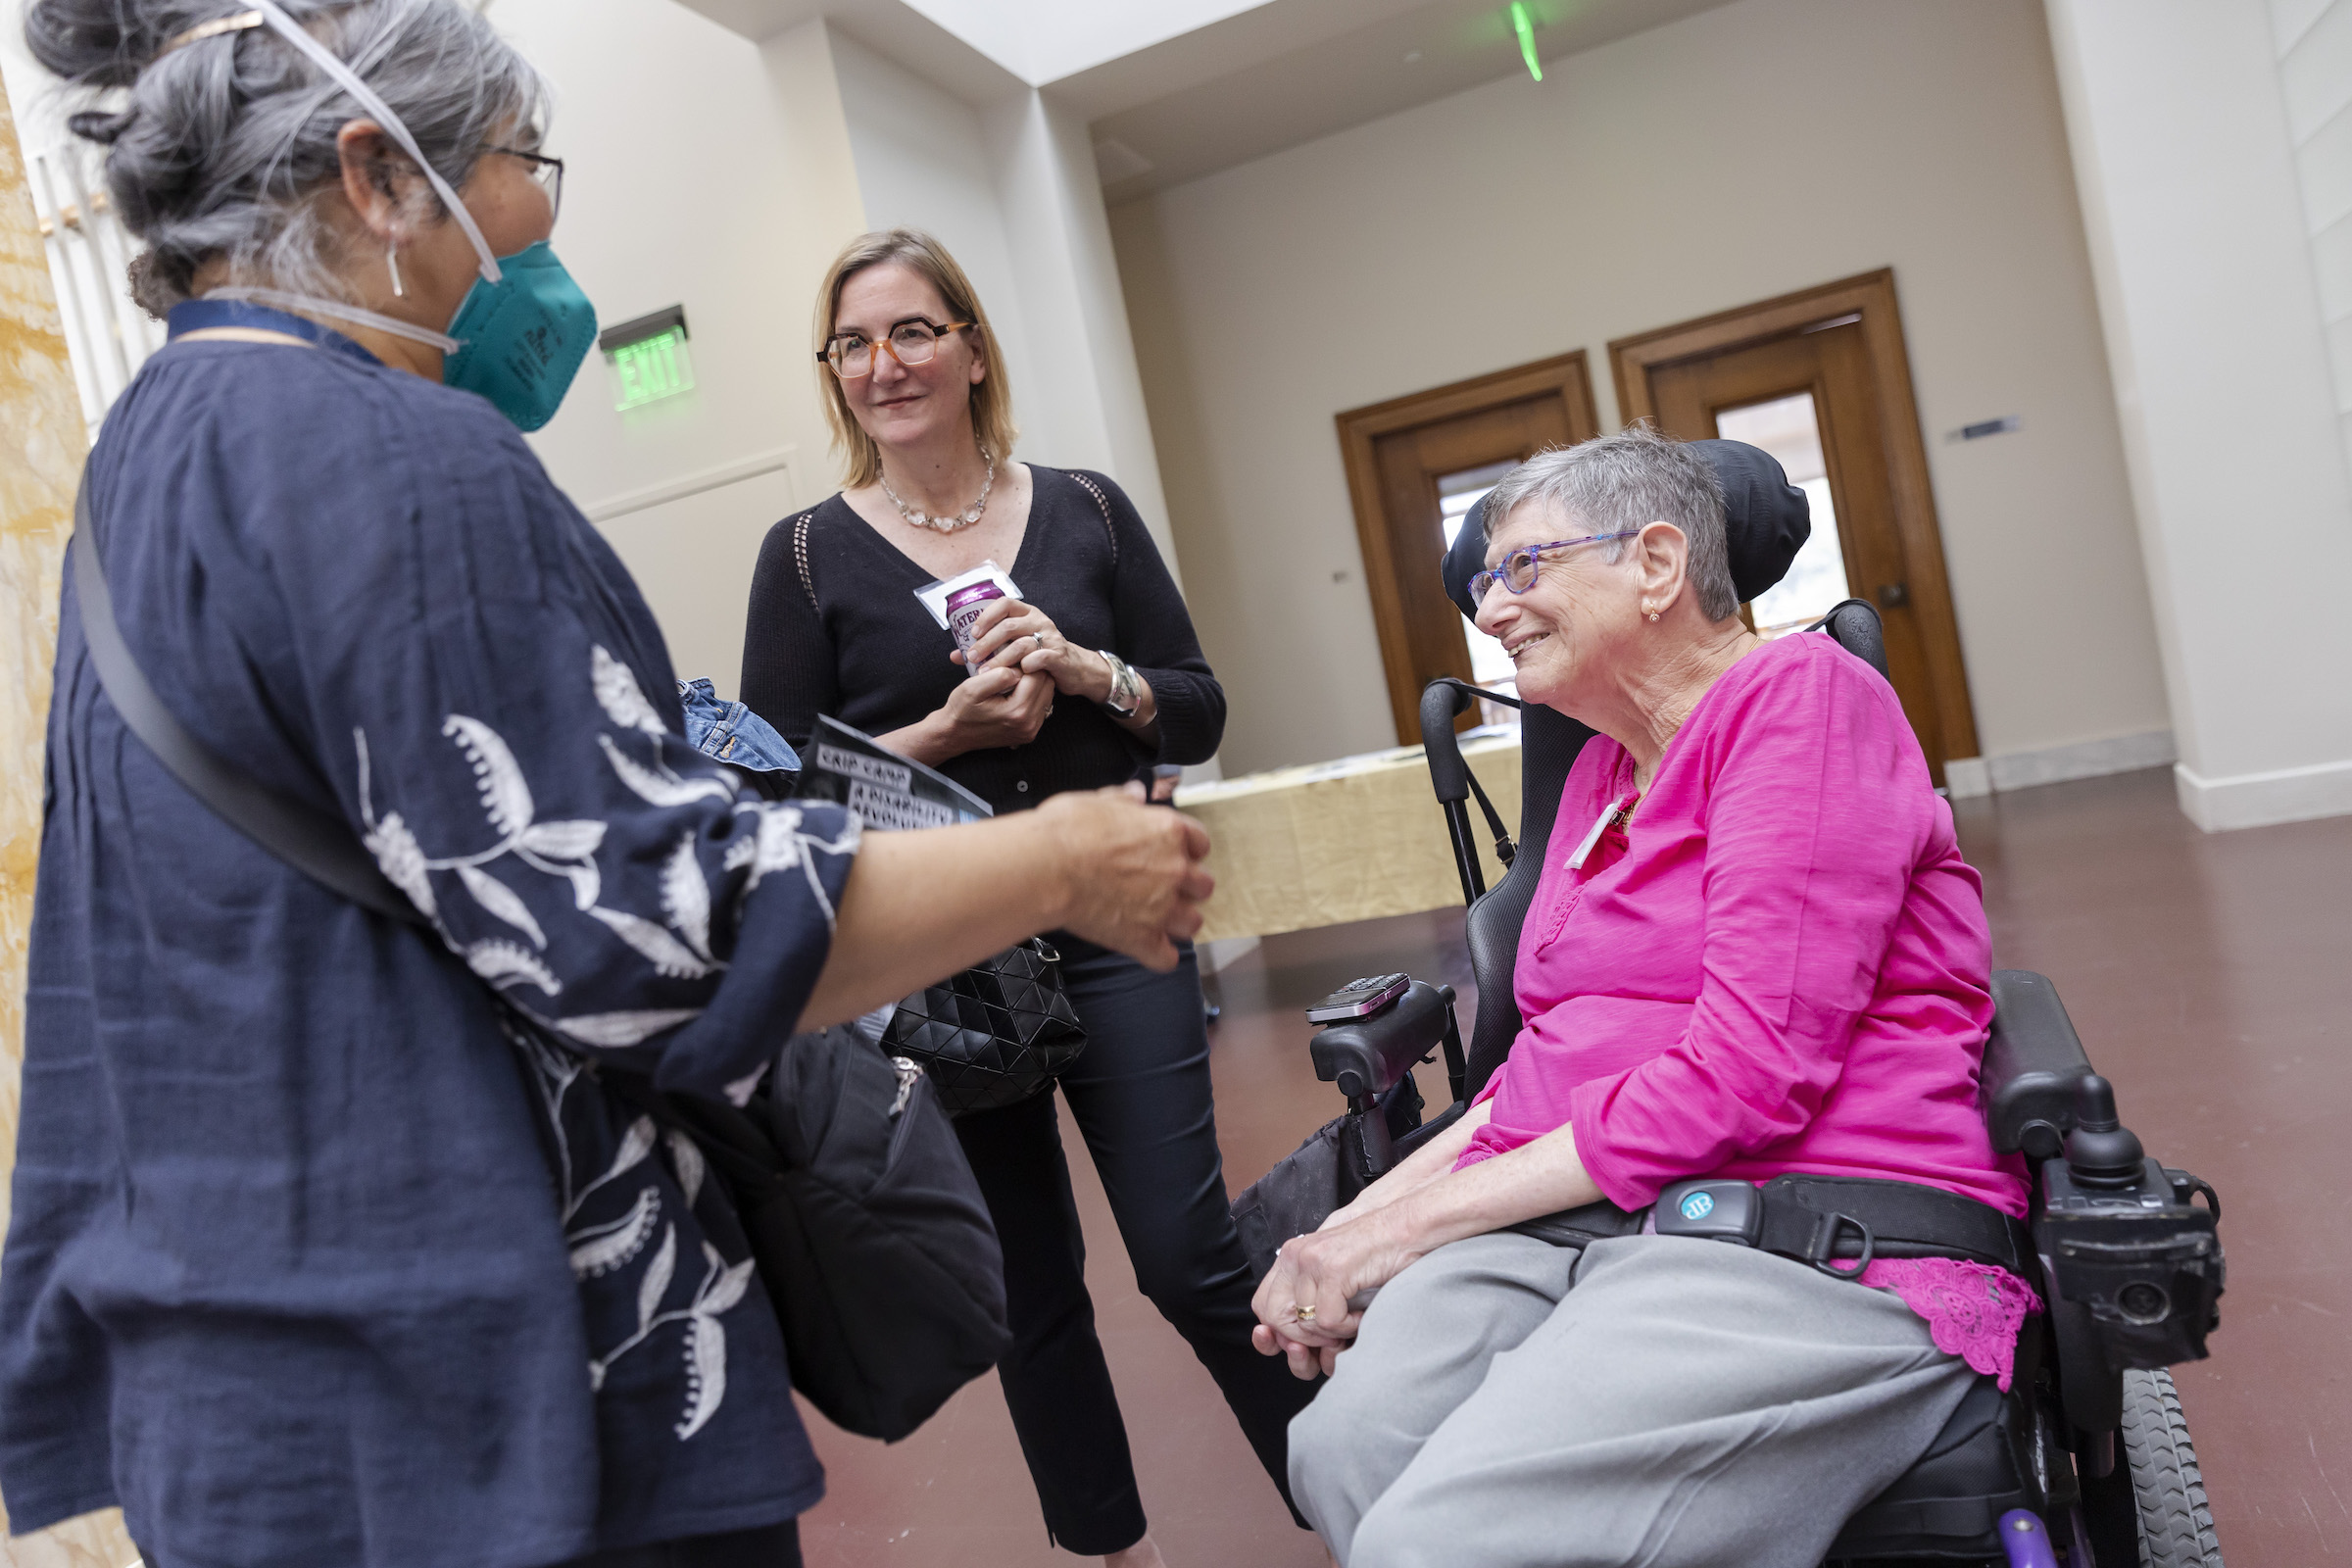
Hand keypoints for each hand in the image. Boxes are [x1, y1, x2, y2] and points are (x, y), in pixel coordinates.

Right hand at [929, 664, 1054, 753]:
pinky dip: (1034, 694)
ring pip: (1047, 695)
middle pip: (1047, 685)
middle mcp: (1029, 724)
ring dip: (1036, 682)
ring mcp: (1031, 731)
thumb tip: (1018, 670)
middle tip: (1018, 662)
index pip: (1038, 675)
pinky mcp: (1029, 733)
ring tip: (1018, 675)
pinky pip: (1041, 706)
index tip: (1015, 655)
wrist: (954, 734)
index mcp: (1017, 712)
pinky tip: (1019, 689)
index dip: (1028, 661)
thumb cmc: (961, 710)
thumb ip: (998, 676)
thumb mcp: (972, 687)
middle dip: (1035, 670)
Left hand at [956, 598, 1113, 701]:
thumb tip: (955, 656)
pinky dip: (1025, 665)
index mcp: (1027, 613)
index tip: (972, 633)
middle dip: (987, 642)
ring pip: (1022, 644)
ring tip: (985, 672)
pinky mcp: (1059, 655)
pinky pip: (1040, 657)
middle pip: (1008, 626)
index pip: (1005, 603)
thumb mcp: (1013, 648)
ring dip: (1000, 659)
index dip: (987, 616)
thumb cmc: (1038, 657)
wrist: (1074, 669)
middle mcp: (1039, 621)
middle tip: (972, 658)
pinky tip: (1014, 675)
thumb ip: (988, 648)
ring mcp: (1051, 637)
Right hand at [1031, 784, 1212, 969]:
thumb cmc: (1066, 832)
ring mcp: (1162, 907)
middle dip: (1187, 888)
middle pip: (1203, 885)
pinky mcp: (1142, 938)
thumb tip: (1134, 795)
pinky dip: (1158, 956)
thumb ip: (1122, 801)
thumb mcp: (1097, 801)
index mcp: (1167, 832)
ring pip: (1192, 923)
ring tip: (1159, 920)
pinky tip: (1147, 949)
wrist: (1046, 867)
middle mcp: (1173, 870)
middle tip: (1165, 887)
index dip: (1188, 850)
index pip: (1200, 842)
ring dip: (1178, 923)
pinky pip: (1166, 958)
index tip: (1177, 853)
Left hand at [1248, 1207, 1424, 1380]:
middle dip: (1303, 1339)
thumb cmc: (1376, 1258)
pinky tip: (1362, 1313)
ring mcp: (1311, 1261)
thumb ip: (1309, 1299)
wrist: (1406, 1229)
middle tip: (1332, 1336)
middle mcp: (1294, 1256)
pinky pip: (1329, 1321)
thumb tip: (1292, 1346)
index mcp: (1291, 1258)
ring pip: (1304, 1324)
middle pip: (1274, 1318)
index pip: (1261, 1305)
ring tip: (1352, 1319)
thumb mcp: (1333, 1277)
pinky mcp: (1332, 1269)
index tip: (1299, 1346)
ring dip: (1332, 1334)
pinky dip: (1349, 1327)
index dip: (1276, 1333)